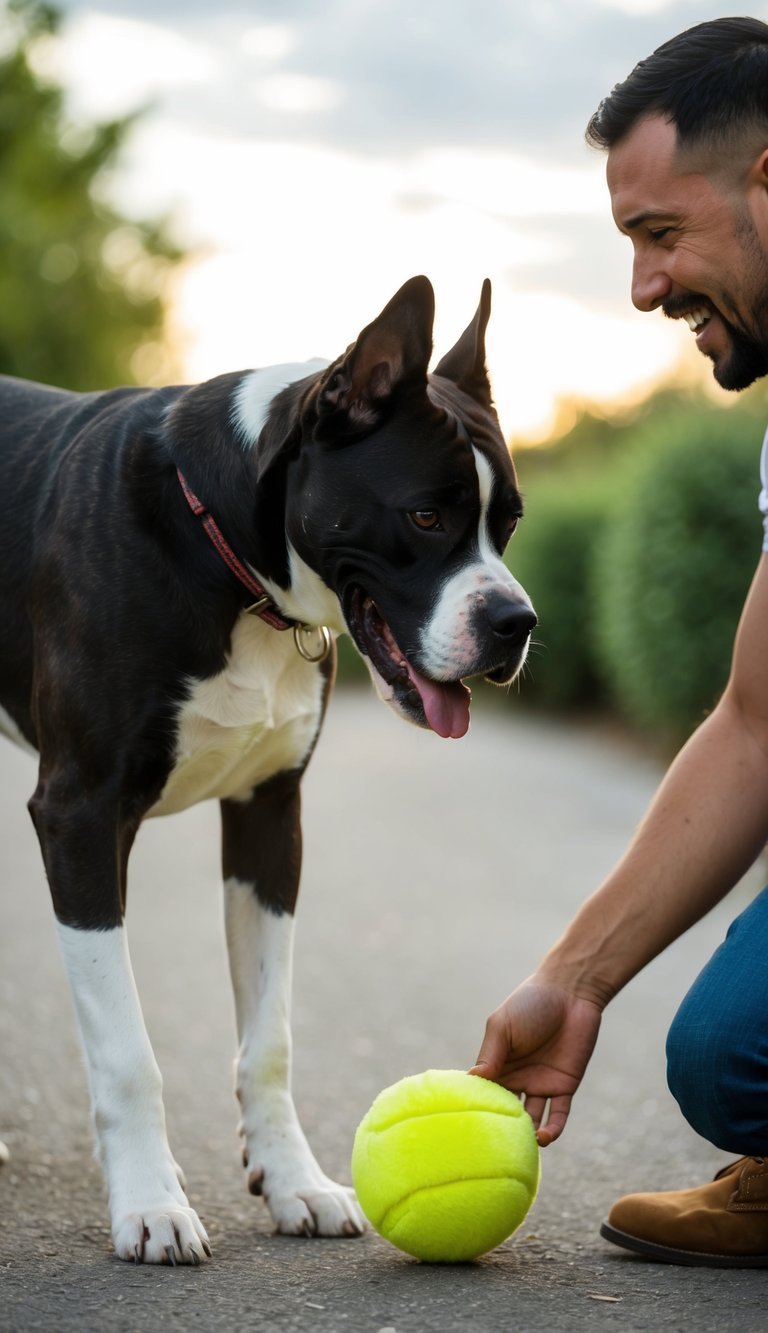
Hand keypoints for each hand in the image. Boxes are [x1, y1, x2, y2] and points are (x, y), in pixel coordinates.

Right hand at [470, 975, 601, 1145]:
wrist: (570, 993)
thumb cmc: (530, 1003)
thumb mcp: (503, 1026)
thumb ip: (489, 1054)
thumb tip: (472, 1080)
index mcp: (498, 1063)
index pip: (484, 1092)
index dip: (477, 1109)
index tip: (467, 1127)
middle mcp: (517, 1078)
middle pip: (506, 1111)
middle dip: (500, 1129)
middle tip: (492, 1148)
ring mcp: (541, 1084)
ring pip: (531, 1118)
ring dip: (526, 1134)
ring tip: (521, 1144)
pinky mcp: (564, 1086)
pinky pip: (558, 1114)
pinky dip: (552, 1129)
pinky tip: (544, 1137)